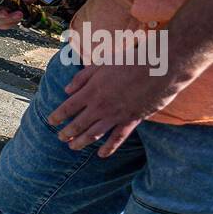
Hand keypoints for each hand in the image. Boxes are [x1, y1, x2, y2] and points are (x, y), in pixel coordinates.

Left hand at [47, 62, 179, 156]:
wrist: (161, 66)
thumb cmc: (131, 59)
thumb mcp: (101, 63)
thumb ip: (82, 78)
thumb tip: (66, 91)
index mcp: (91, 91)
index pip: (68, 107)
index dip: (58, 116)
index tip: (51, 122)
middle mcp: (100, 106)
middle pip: (78, 124)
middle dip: (67, 132)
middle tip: (60, 138)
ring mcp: (116, 115)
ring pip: (94, 134)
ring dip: (81, 142)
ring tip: (72, 147)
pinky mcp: (132, 120)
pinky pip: (118, 138)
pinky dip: (109, 148)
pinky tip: (101, 154)